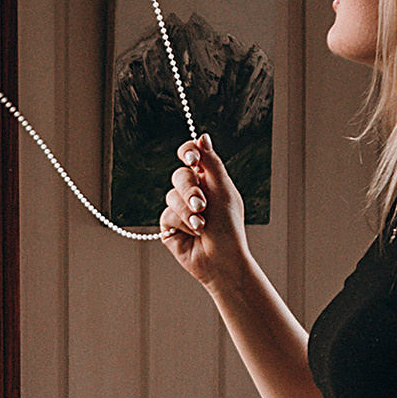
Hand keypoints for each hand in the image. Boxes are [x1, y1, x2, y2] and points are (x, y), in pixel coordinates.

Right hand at [158, 134, 247, 292]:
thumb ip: (211, 163)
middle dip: (190, 189)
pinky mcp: (169, 226)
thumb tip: (202, 137)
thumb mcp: (224, 191)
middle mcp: (193, 192)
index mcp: (209, 180)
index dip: (188, 153)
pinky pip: (167, 214)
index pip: (192, 156)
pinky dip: (182, 223)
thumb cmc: (229, 227)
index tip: (192, 159)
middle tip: (202, 204)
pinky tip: (194, 233)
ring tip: (202, 225)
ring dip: (188, 211)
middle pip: (179, 176)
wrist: (222, 260)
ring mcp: (180, 209)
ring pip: (171, 196)